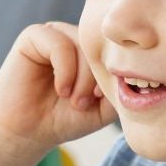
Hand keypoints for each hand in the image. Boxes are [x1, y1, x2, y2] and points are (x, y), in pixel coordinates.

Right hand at [0, 21, 117, 153]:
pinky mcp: (33, 35)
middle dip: (96, 77)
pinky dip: (65, 70)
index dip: (114, 72)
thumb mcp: (105, 106)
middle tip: (84, 103)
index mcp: (90, 49)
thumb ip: (122, 86)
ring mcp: (54, 33)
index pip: (115, 46)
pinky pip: (60, 44)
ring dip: (82, 77)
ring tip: (73, 100)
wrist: (28, 131)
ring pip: (82, 43)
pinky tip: (61, 89)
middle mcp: (73, 36)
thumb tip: (138, 68)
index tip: (103, 99)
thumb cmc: (65, 118)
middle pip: (100, 44)